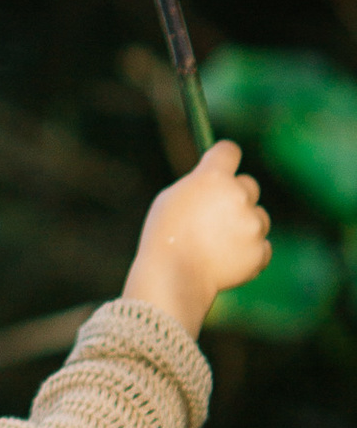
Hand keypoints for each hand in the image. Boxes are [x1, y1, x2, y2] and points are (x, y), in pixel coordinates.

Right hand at [124, 140, 271, 336]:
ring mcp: (253, 225)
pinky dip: (249, 251)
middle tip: (215, 215)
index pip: (229, 151)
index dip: (224, 158)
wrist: (175, 276)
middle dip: (236, 196)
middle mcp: (239, 196)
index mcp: (214, 178)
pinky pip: (262, 245)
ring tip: (217, 243)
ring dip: (245, 224)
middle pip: (248, 185)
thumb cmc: (165, 236)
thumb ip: (199, 184)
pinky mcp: (260, 250)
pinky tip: (227, 258)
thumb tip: (215, 182)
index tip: (221, 166)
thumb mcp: (172, 198)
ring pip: (258, 216)